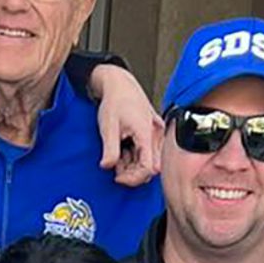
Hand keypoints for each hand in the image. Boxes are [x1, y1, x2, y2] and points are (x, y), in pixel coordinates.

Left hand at [89, 65, 163, 187]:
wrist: (120, 85)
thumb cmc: (116, 100)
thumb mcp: (108, 128)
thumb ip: (109, 150)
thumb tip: (107, 166)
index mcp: (146, 132)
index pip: (148, 167)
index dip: (133, 178)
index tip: (118, 178)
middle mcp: (156, 133)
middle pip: (152, 166)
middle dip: (133, 172)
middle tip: (115, 168)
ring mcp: (156, 133)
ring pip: (150, 160)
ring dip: (133, 165)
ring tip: (117, 157)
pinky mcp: (153, 132)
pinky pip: (149, 151)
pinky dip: (135, 156)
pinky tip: (124, 152)